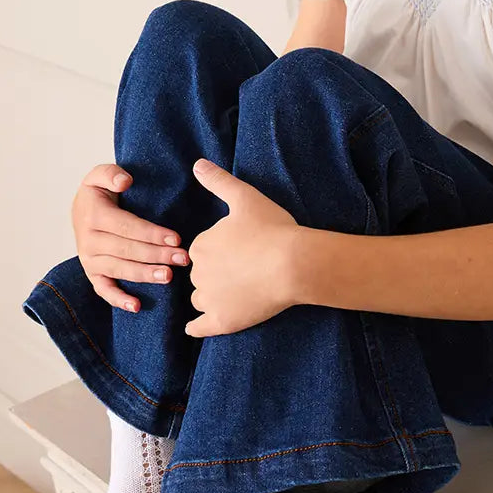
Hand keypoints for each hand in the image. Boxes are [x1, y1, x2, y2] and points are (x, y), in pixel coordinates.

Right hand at [72, 164, 188, 311]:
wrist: (82, 209)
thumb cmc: (99, 193)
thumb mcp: (100, 175)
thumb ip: (110, 173)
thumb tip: (125, 180)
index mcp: (94, 216)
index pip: (128, 227)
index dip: (152, 233)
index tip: (176, 238)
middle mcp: (89, 241)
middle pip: (128, 250)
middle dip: (157, 255)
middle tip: (183, 258)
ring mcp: (90, 260)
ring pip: (120, 269)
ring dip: (145, 275)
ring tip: (169, 277)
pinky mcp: (92, 274)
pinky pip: (104, 290)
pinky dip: (118, 299)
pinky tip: (137, 306)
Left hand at [184, 159, 300, 337]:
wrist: (296, 264)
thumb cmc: (273, 229)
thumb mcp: (246, 198)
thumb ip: (219, 181)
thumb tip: (197, 164)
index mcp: (201, 246)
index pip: (203, 250)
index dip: (222, 250)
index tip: (243, 248)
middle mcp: (198, 274)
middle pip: (201, 274)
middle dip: (217, 272)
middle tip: (246, 268)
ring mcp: (210, 300)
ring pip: (201, 298)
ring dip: (211, 296)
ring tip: (237, 292)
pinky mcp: (223, 321)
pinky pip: (200, 327)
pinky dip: (197, 327)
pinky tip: (196, 327)